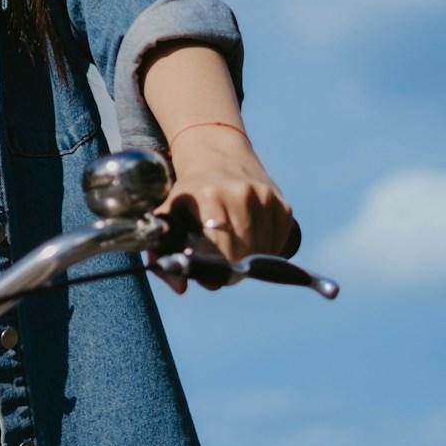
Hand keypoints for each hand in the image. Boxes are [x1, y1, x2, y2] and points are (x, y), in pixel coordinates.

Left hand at [156, 132, 294, 294]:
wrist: (217, 157)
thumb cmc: (189, 194)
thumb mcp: (168, 213)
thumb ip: (164, 250)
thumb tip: (181, 288)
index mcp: (210, 195)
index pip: (221, 246)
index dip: (217, 267)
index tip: (211, 277)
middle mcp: (241, 194)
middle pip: (244, 252)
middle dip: (232, 268)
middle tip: (222, 269)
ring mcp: (265, 197)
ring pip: (264, 250)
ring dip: (250, 260)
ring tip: (234, 253)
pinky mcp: (281, 203)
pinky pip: (279, 242)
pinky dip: (267, 250)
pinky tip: (251, 242)